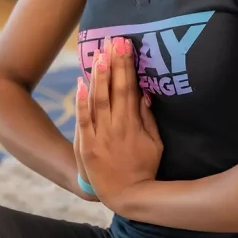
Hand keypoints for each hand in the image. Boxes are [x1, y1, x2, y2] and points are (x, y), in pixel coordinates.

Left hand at [76, 36, 162, 203]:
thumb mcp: (156, 144)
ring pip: (98, 101)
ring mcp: (101, 136)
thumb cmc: (144, 168)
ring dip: (98, 77)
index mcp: (135, 125)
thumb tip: (146, 94)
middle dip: (115, 64)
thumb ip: (149, 119)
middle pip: (115, 90)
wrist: (125, 195)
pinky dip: (82, 101)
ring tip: (99, 54)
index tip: (127, 48)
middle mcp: (118, 127)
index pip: (131, 89)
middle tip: (114, 42)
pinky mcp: (87, 145)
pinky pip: (83, 119)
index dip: (128, 67)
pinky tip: (81, 83)